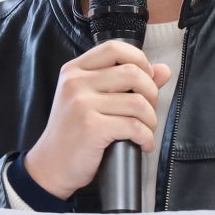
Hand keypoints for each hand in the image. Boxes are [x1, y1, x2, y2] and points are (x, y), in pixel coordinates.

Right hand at [23, 41, 171, 199]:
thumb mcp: (93, 101)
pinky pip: (134, 126)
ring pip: (137, 102)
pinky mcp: (91, 127)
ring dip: (151, 120)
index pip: (115, 48)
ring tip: (145, 131)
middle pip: (132, 73)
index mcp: (75, 71)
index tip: (146, 79)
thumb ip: (126, 82)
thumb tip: (163, 70)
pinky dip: (146, 138)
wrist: (51, 166)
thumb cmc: (74, 133)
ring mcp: (82, 104)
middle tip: (147, 112)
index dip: (140, 60)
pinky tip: (143, 144)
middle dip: (151, 93)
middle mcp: (76, 83)